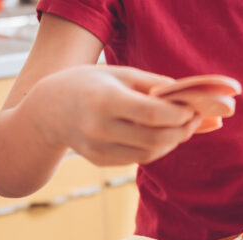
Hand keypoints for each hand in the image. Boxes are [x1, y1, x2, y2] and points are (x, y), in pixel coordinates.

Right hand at [31, 65, 201, 166]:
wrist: (49, 109)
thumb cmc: (89, 84)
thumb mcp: (119, 74)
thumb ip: (153, 84)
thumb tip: (187, 97)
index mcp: (105, 101)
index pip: (153, 114)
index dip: (179, 115)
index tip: (192, 109)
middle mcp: (100, 128)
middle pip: (155, 139)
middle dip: (181, 131)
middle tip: (194, 120)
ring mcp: (98, 148)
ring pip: (149, 154)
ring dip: (171, 143)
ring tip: (181, 128)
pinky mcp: (100, 161)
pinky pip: (136, 159)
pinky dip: (155, 150)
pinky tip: (161, 136)